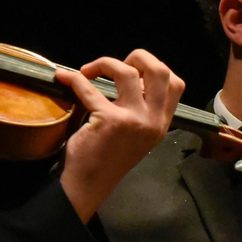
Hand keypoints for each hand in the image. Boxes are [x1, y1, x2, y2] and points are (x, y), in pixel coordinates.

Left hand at [54, 50, 184, 221]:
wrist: (89, 185)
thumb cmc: (108, 159)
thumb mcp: (136, 135)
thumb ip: (140, 109)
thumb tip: (128, 76)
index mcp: (161, 123)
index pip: (176, 84)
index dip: (155, 69)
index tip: (135, 71)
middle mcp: (153, 121)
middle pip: (159, 70)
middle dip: (138, 56)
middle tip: (116, 64)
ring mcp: (133, 120)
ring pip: (127, 72)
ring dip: (104, 63)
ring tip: (88, 71)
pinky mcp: (109, 120)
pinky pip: (90, 88)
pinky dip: (75, 79)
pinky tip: (65, 78)